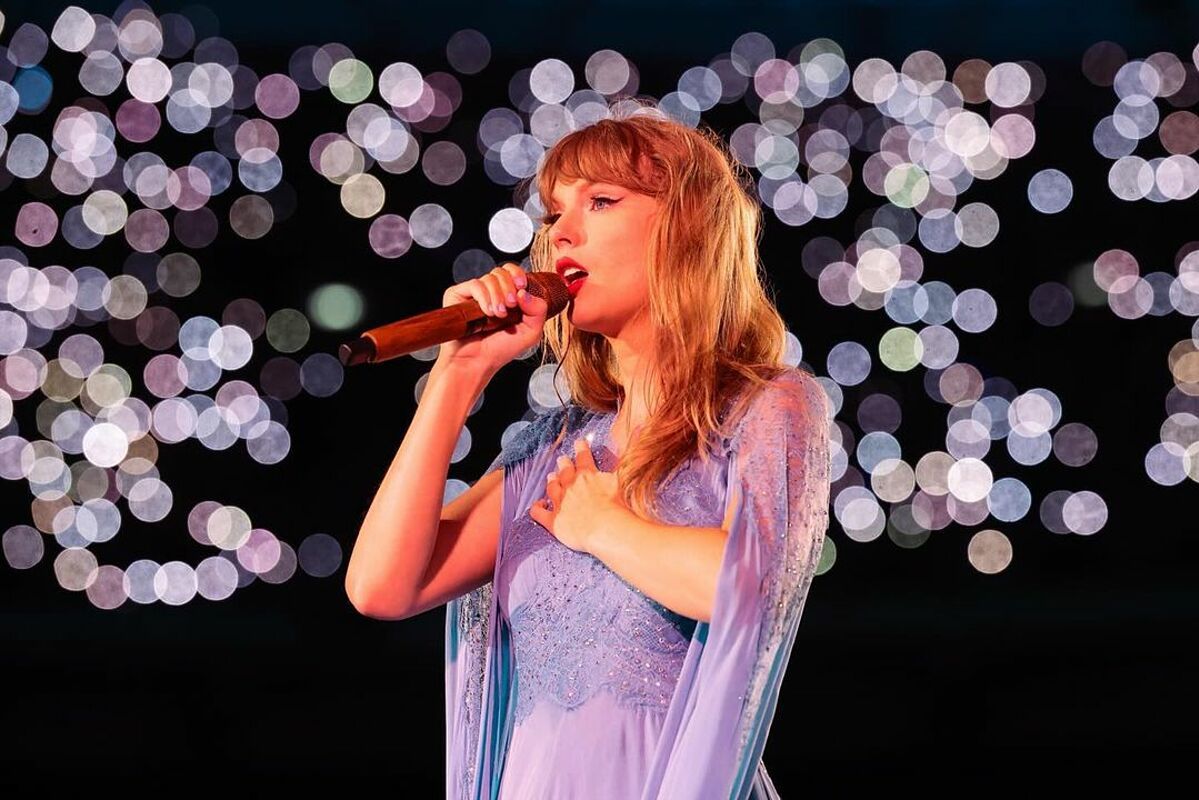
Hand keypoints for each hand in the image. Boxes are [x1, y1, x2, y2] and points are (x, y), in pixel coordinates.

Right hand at [434, 263, 548, 374]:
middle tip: (510, 307)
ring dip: (497, 297)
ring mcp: (473, 293)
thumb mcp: (531, 332)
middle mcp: (490, 292)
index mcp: (507, 295)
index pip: (512, 271)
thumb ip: (538, 311)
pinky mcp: (458, 295)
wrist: (477, 362)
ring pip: (490, 278)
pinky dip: (484, 297)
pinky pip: (476, 284)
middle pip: (502, 271)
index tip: (521, 287)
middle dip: (509, 288)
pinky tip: (487, 313)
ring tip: (497, 316)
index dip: (517, 274)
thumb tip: (525, 292)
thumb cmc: (500, 349)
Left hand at [529, 437, 624, 552]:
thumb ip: (631, 450)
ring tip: (551, 477)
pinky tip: (538, 505)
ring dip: (552, 481)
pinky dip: (537, 508)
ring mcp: (561, 503)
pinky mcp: (554, 521)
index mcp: (588, 474)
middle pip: (565, 472)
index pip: (583, 457)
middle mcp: (571, 486)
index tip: (579, 443)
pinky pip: (539, 513)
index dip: (581, 449)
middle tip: (562, 460)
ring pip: (552, 488)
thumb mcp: (626, 473)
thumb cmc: (618, 503)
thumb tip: (641, 427)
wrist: (606, 527)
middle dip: (563, 464)